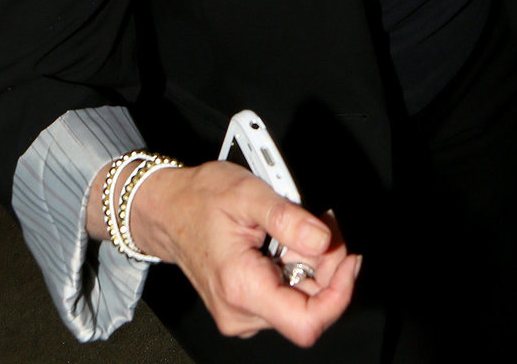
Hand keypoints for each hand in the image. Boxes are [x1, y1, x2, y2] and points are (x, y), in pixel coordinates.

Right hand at [128, 160, 358, 345]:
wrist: (168, 210)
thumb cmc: (200, 200)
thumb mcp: (248, 194)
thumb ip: (289, 218)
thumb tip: (323, 239)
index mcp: (242, 287)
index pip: (306, 322)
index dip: (338, 294)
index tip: (348, 259)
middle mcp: (240, 311)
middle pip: (309, 308)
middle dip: (328, 265)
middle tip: (325, 223)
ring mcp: (242, 311)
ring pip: (301, 300)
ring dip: (314, 263)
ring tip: (305, 224)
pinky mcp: (244, 304)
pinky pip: (286, 294)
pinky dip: (298, 266)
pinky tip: (292, 239)